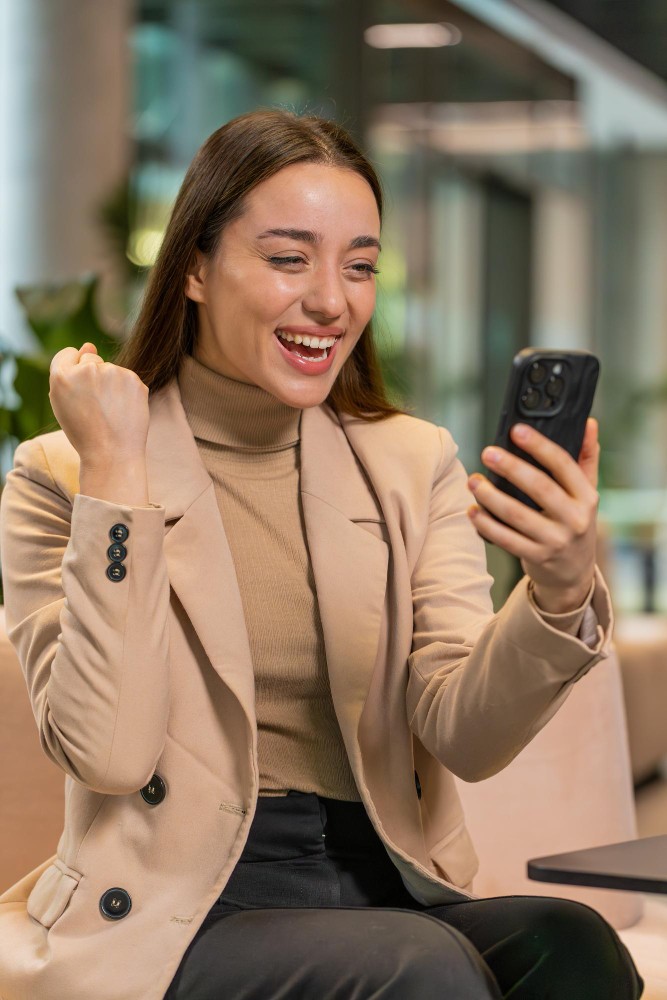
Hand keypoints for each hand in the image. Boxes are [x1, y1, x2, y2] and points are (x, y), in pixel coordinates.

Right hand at [49, 343, 149, 465]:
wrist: (111, 454)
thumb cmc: (84, 432)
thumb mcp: (64, 403)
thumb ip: (70, 372)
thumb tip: (89, 345)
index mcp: (61, 376)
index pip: (67, 354)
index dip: (73, 370)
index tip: (79, 387)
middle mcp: (86, 369)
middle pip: (90, 359)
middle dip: (93, 376)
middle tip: (95, 406)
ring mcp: (112, 373)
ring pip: (111, 369)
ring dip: (111, 383)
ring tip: (110, 411)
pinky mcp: (134, 379)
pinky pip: (127, 378)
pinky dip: (127, 391)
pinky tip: (123, 410)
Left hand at [467, 419, 599, 612]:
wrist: (574, 574)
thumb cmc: (575, 523)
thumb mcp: (587, 493)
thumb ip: (587, 458)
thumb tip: (589, 423)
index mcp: (587, 497)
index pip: (564, 465)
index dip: (540, 446)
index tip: (517, 431)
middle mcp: (575, 519)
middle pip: (540, 487)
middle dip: (511, 467)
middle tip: (488, 452)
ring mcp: (555, 541)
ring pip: (517, 515)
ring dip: (491, 496)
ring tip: (473, 481)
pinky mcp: (536, 557)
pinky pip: (506, 539)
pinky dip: (486, 524)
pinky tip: (472, 511)